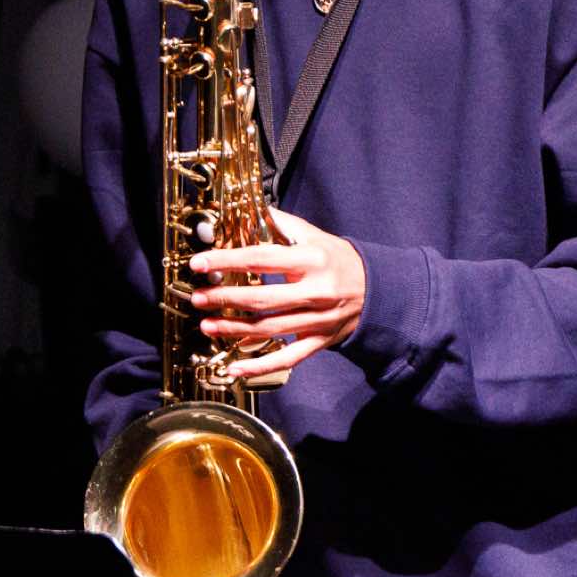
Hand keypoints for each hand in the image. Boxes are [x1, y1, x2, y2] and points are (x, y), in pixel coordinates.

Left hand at [188, 207, 365, 378]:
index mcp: (312, 260)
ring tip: (207, 325)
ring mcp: (318, 319)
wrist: (377, 289)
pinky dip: (259, 366)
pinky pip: (287, 358)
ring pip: (270, 329)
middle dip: (224, 299)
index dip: (227, 261)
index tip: (200, 263)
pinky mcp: (319, 341)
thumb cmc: (337, 258)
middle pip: (262, 298)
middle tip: (199, 298)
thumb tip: (246, 208)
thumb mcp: (314, 235)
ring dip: (234, 330)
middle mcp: (316, 290)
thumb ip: (280, 224)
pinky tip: (234, 368)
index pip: (261, 258)